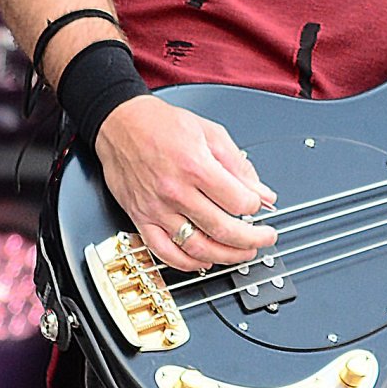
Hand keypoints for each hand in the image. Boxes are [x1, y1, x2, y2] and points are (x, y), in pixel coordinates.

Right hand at [94, 94, 276, 271]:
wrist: (121, 124)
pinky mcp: (141, 219)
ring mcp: (157, 209)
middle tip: (265, 238)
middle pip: (222, 228)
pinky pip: (164, 252)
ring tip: (242, 252)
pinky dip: (188, 263)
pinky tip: (205, 260)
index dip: (256, 206)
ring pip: (197, 247)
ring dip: (226, 255)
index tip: (261, 204)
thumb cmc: (163, 124)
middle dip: (251, 238)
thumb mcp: (210, 132)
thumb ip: (238, 164)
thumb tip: (262, 191)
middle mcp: (175, 191)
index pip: (237, 201)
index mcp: (195, 165)